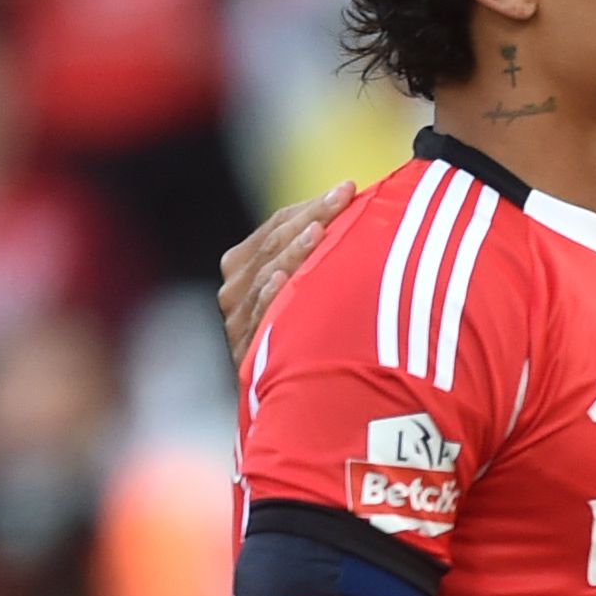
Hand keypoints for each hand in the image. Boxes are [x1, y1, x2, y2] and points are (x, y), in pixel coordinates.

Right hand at [219, 187, 350, 359]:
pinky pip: (256, 316)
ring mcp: (237, 318)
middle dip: (311, 217)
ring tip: (318, 231)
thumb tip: (360, 206)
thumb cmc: (316, 343)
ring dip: (292, 251)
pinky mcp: (243, 350)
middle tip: (343, 199)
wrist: (297, 407)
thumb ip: (320, 255)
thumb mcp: (314, 294)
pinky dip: (268, 297)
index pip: (278, 225)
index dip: (312, 205)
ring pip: (267, 272)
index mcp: (247, 264)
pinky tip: (281, 281)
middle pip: (273, 243)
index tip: (348, 188)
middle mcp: (235, 288)